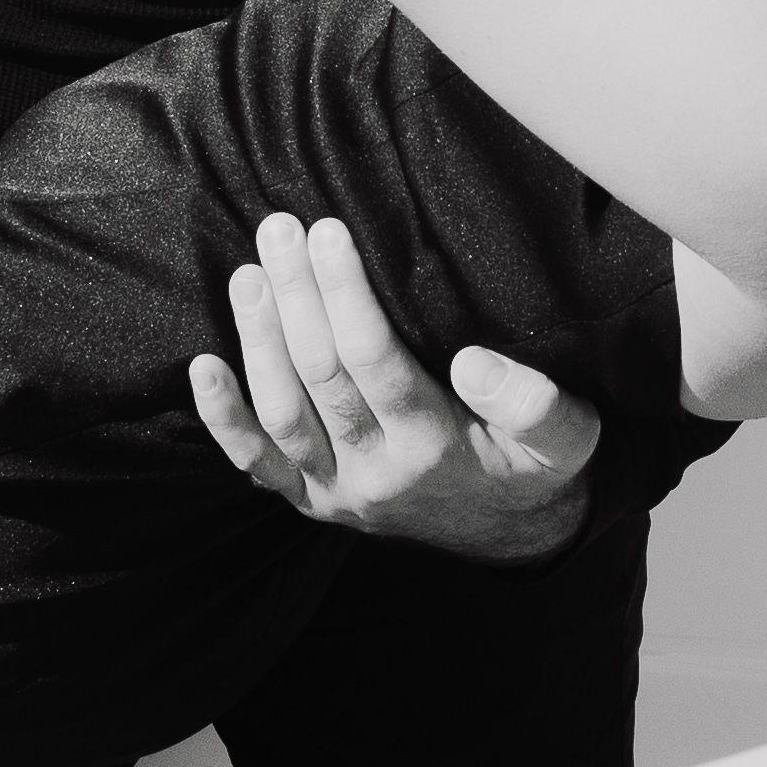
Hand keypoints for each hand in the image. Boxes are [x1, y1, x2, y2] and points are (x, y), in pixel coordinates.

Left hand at [187, 212, 603, 563]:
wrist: (514, 537)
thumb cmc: (537, 466)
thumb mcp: (566, 438)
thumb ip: (534, 402)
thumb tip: (475, 361)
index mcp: (435, 446)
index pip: (375, 362)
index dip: (344, 296)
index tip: (329, 232)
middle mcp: (376, 472)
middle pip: (321, 376)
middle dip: (297, 296)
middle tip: (279, 230)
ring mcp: (337, 490)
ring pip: (282, 413)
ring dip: (258, 341)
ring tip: (248, 273)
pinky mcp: (313, 500)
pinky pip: (258, 464)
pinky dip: (224, 421)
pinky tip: (201, 368)